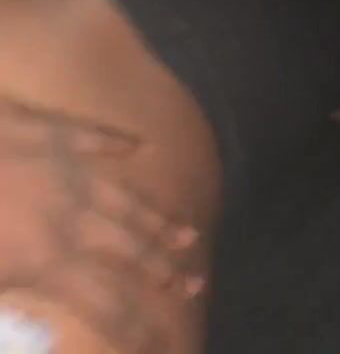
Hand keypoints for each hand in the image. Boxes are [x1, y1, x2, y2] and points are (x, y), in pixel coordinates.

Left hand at [0, 98, 204, 351]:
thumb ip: (15, 311)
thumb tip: (46, 336)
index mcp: (49, 259)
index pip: (106, 302)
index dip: (135, 326)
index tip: (160, 340)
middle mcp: (71, 216)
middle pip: (129, 249)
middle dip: (164, 271)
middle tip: (194, 285)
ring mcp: (66, 171)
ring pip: (123, 199)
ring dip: (156, 219)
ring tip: (187, 234)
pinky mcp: (53, 135)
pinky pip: (93, 137)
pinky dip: (116, 141)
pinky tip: (136, 145)